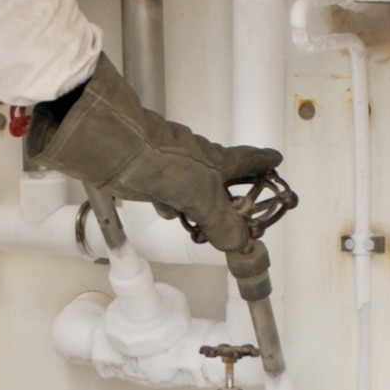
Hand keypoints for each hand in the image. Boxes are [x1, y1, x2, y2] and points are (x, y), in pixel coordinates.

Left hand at [25, 54, 280, 254]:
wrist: (113, 149)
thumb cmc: (160, 160)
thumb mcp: (200, 196)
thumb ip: (220, 220)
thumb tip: (238, 241)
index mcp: (217, 159)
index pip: (249, 160)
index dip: (264, 163)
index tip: (277, 161)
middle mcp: (197, 159)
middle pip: (220, 178)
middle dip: (228, 196)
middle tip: (238, 211)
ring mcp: (172, 166)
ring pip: (192, 188)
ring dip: (196, 204)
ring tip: (199, 223)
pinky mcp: (148, 173)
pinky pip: (167, 191)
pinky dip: (169, 202)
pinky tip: (164, 209)